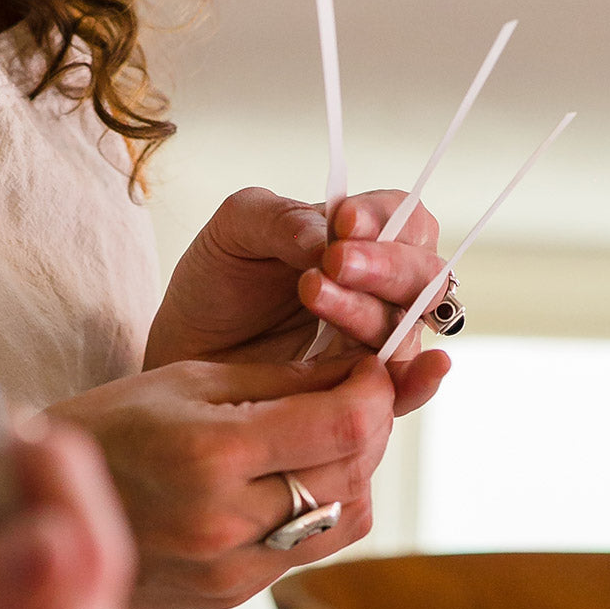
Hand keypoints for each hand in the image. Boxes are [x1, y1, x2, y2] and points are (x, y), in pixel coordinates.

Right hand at [46, 351, 442, 608]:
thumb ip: (281, 378)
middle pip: (356, 471)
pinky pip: (311, 549)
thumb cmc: (104, 427)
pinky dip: (322, 507)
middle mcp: (226, 521)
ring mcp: (231, 569)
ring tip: (322, 434)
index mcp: (211, 454)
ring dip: (354, 469)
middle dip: (372, 423)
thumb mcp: (186, 379)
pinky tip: (290, 477)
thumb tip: (362, 368)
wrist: (30, 510)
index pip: (345, 425)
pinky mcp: (231, 595)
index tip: (370, 367)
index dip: (377, 391)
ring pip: (348, 516)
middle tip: (356, 391)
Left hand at [146, 187, 448, 386]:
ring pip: (405, 328)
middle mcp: (381, 289)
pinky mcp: (360, 391)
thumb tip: (326, 237)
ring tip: (311, 292)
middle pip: (422, 274)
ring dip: (364, 311)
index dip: (383, 218)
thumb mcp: (236, 230)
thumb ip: (282, 220)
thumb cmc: (218, 282)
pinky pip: (403, 390)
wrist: (186, 346)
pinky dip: (419, 382)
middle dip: (382, 266)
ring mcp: (374, 341)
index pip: (404, 217)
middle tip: (333, 261)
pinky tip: (421, 370)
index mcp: (362, 238)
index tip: (343, 221)